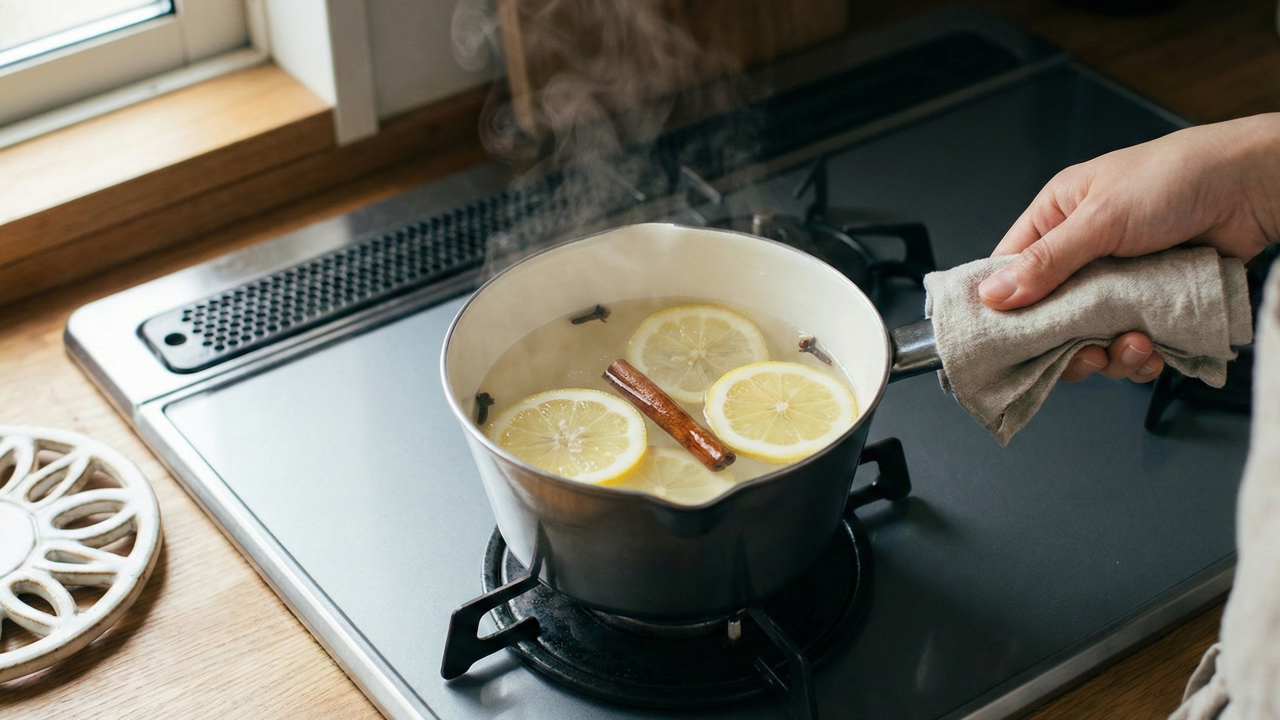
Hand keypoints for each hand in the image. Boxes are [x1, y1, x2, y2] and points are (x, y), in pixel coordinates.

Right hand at [981, 114, 1279, 381]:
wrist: (1253, 186)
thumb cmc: (1176, 177)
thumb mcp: (1101, 217)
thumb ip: (1047, 261)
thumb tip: (993, 295)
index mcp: (1056, 218)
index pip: (1010, 270)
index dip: (1005, 306)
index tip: (1006, 340)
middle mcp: (1081, 252)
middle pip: (1049, 316)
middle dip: (1066, 343)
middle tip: (1083, 355)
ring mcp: (1117, 281)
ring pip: (1091, 336)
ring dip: (1110, 353)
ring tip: (1134, 345)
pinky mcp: (1151, 302)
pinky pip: (1130, 342)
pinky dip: (1141, 355)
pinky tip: (1154, 350)